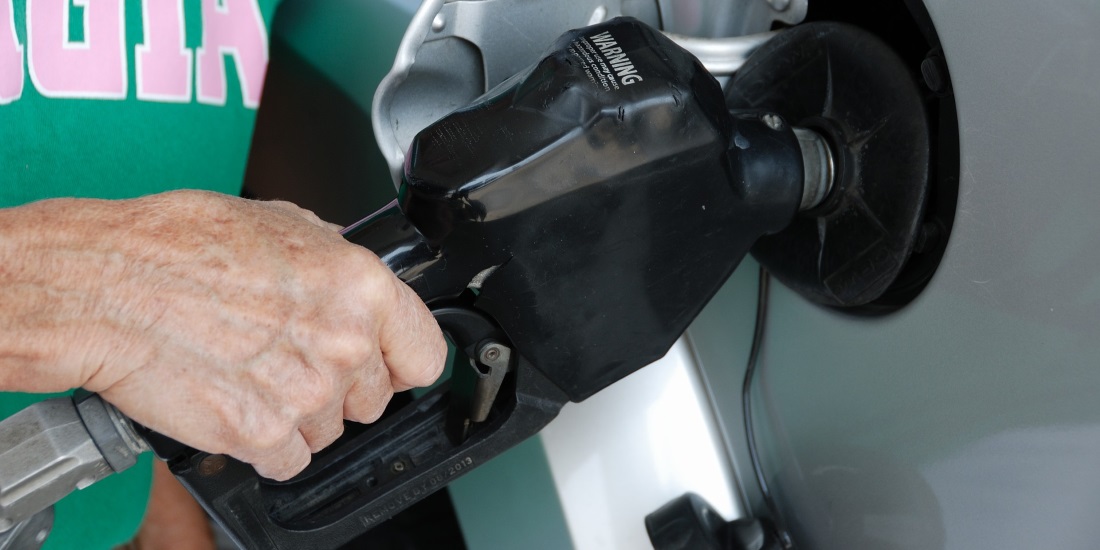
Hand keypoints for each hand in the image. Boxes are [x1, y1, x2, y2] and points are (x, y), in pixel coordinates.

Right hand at [0, 190, 446, 479]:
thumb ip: (332, 256)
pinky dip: (263, 444)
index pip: (426, 354)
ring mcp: (306, 394)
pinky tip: (234, 402)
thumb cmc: (176, 245)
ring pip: (329, 431)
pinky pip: (287, 460)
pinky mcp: (261, 434)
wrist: (105, 285)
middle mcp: (343, 342)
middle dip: (339, 387)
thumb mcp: (277, 222)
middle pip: (374, 399)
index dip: (401, 361)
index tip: (386, 365)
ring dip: (298, 416)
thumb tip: (348, 274)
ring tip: (250, 373)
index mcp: (359, 286)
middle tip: (290, 359)